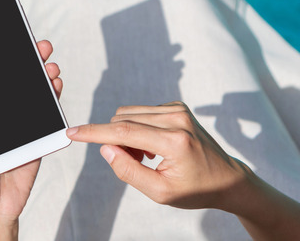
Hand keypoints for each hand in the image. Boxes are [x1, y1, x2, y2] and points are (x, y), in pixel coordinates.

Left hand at [0, 40, 62, 239]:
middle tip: (37, 45)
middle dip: (27, 61)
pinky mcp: (35, 138)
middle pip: (14, 81)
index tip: (2, 39)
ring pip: (32, 93)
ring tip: (49, 63)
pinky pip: (46, 114)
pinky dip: (52, 97)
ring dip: (42, 75)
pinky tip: (55, 84)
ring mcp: (19, 125)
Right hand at [66, 101, 250, 210]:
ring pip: (129, 114)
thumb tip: (105, 148)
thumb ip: (128, 171)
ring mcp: (177, 109)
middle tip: (134, 162)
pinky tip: (153, 146)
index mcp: (174, 141)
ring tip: (146, 156)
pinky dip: (137, 128)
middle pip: (122, 119)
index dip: (93, 132)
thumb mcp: (160, 192)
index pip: (123, 131)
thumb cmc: (195, 190)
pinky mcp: (177, 106)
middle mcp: (176, 118)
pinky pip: (141, 112)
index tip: (72, 132)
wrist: (226, 178)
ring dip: (126, 134)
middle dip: (115, 140)